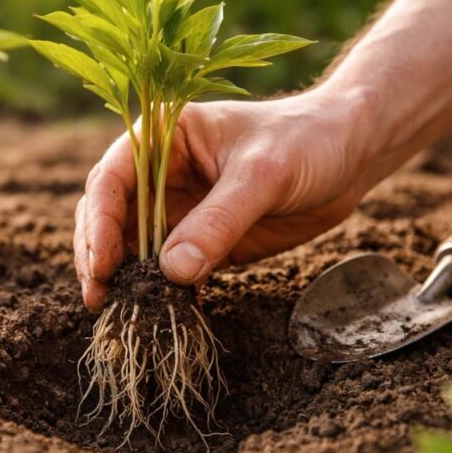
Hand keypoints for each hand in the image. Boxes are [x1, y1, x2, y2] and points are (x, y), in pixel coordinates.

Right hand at [74, 87, 372, 311]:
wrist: (351, 154)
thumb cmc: (306, 141)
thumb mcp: (263, 175)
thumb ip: (218, 221)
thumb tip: (171, 272)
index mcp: (162, 139)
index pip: (111, 181)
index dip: (100, 223)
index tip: (103, 265)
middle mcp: (160, 174)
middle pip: (109, 217)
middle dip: (100, 257)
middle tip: (100, 299)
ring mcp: (178, 209)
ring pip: (132, 248)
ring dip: (124, 280)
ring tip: (120, 313)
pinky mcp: (201, 241)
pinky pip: (169, 270)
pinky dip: (161, 292)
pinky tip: (161, 313)